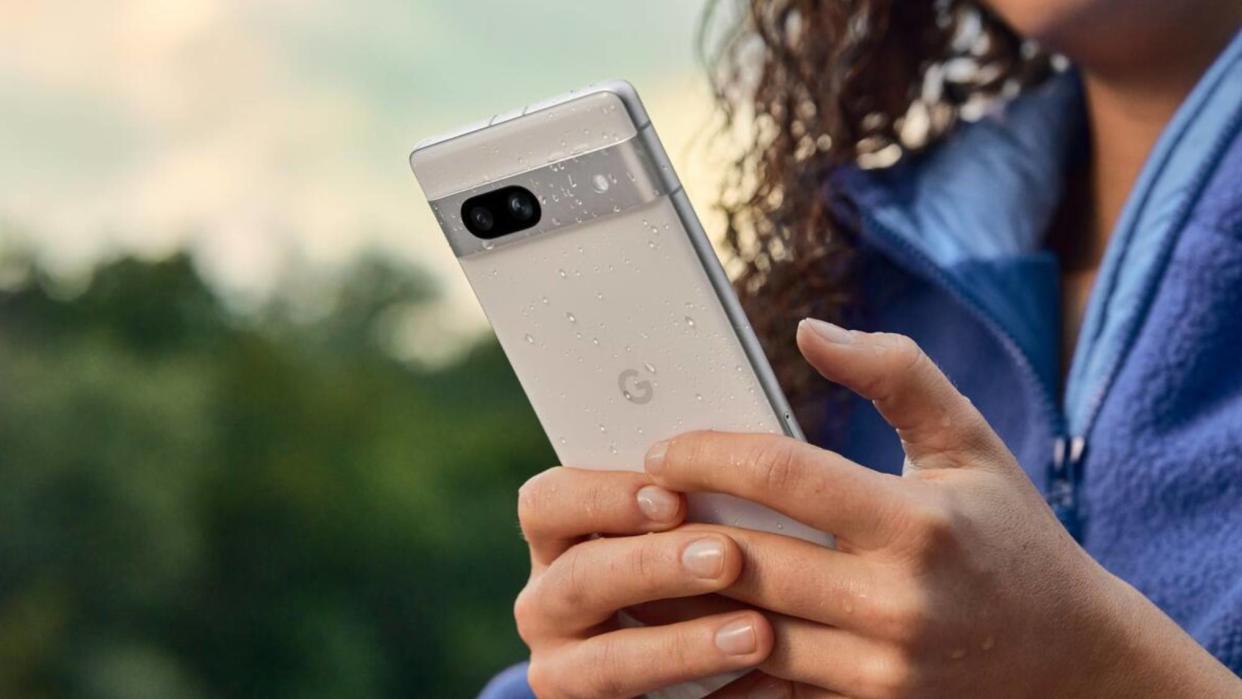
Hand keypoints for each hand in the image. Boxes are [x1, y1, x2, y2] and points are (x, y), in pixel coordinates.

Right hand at [513, 466, 774, 697]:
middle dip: (653, 567)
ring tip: (756, 634)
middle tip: (726, 558)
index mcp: (556, 542)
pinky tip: (775, 684)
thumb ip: (688, 504)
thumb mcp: (673, 531)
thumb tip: (746, 467)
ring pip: (607, 663)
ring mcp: (565, 669)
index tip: (672, 497)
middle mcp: (547, 604)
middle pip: (579, 578)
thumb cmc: (688, 569)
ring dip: (683, 646)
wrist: (681, 665)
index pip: (548, 503)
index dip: (604, 497)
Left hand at [643, 320, 1239, 698]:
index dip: (706, 453)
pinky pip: (765, 683)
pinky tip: (681, 621)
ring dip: (679, 593)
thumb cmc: (1010, 533)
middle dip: (676, 526)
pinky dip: (716, 653)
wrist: (1068, 655)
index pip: (782, 474)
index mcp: (917, 522)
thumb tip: (808, 330)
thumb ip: (896, 372)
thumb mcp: (969, 441)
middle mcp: (896, 601)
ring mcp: (879, 667)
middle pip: (747, 557)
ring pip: (741, 629)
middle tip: (632, 502)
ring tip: (638, 557)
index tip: (663, 448)